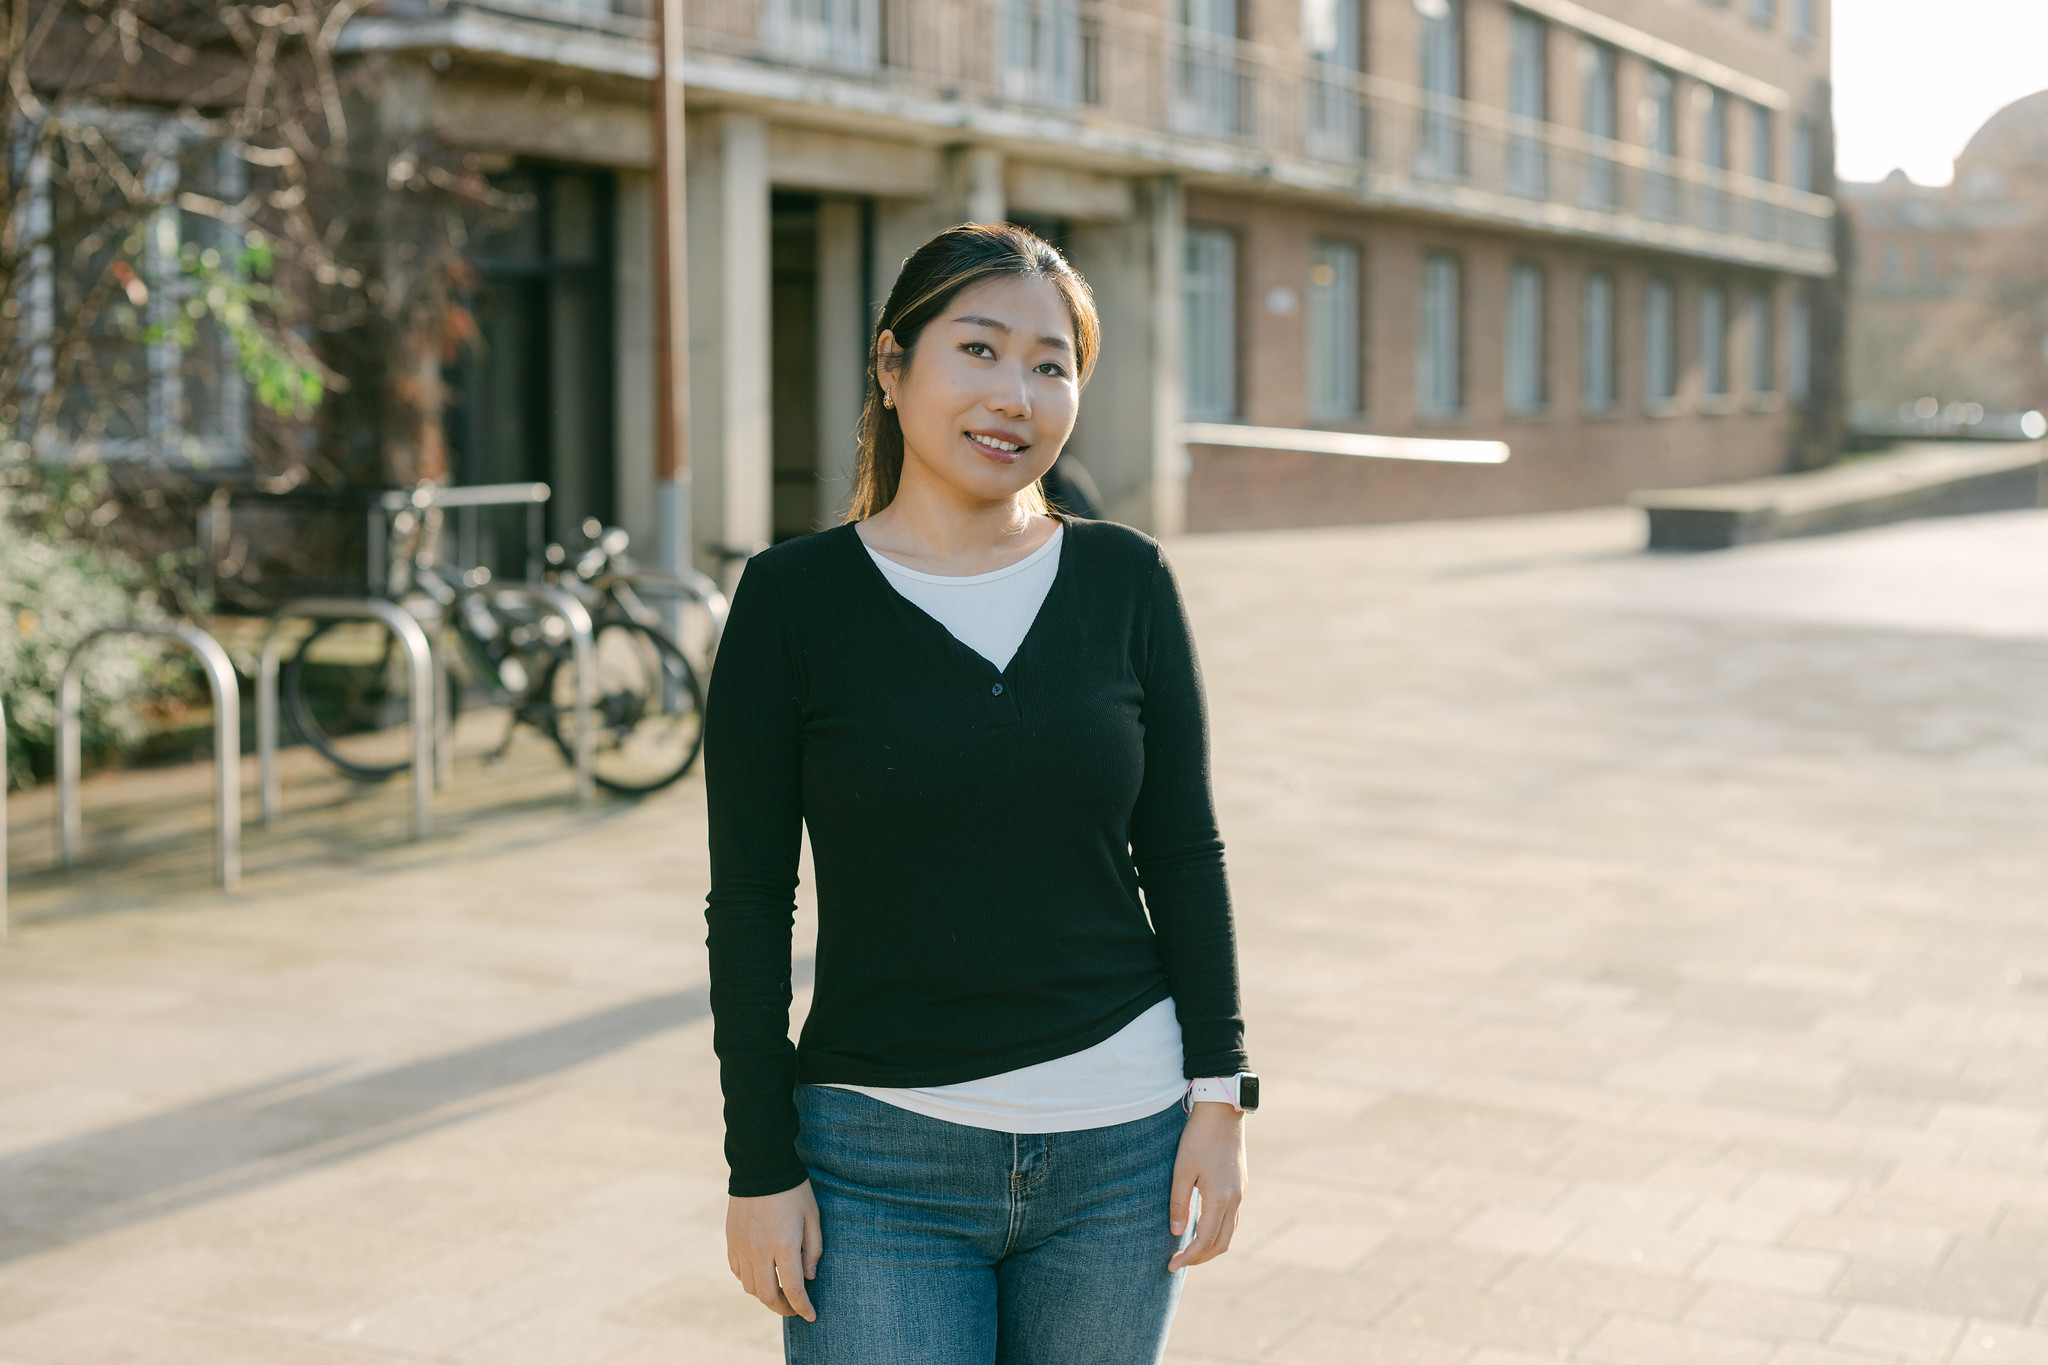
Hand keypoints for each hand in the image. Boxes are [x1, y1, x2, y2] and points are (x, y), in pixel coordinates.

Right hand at [726, 1180, 822, 1320]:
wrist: (761, 1166)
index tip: (811, 1316)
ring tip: (779, 1292)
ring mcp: (742, 1247)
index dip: (803, 1308)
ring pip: (750, 1287)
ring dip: (765, 1296)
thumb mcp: (812, 1216)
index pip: (794, 1290)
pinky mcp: (731, 1240)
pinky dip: (750, 1280)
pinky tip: (762, 1275)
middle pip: (767, 1296)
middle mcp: (760, 1251)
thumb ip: (813, 1249)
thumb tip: (809, 1277)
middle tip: (794, 1309)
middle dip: (783, 1308)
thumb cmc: (793, 1190)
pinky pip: (738, 1271)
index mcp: (784, 1246)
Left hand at [1167, 1102, 1246, 1271]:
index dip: (1188, 1257)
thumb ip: (1179, 1203)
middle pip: (1222, 1243)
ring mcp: (1240, 1193)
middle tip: (1179, 1262)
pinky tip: (1203, 1228)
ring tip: (1189, 1250)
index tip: (1171, 1265)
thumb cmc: (1198, 1139)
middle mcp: (1234, 1200)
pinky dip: (1219, 1231)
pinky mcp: (1240, 1185)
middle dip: (1201, 1258)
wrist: (1223, 1113)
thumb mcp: (1181, 1170)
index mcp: (1220, 1198)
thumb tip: (1177, 1233)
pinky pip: (1232, 1218)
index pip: (1205, 1240)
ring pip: (1230, 1232)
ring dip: (1211, 1247)